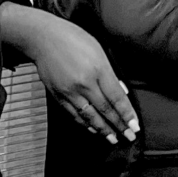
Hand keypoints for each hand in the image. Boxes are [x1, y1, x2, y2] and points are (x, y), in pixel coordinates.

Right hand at [11, 8, 138, 144]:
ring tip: (113, 138)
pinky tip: (92, 129)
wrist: (42, 38)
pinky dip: (84, 124)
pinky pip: (73, 114)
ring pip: (89, 116)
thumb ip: (110, 73)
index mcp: (97, 70)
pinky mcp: (58, 95)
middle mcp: (84, 83)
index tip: (134, 125)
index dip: (127, 114)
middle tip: (128, 136)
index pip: (117, 98)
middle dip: (119, 126)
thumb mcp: (98, 50)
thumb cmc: (71, 38)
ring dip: (103, 130)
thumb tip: (120, 91)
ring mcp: (69, 91)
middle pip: (105, 110)